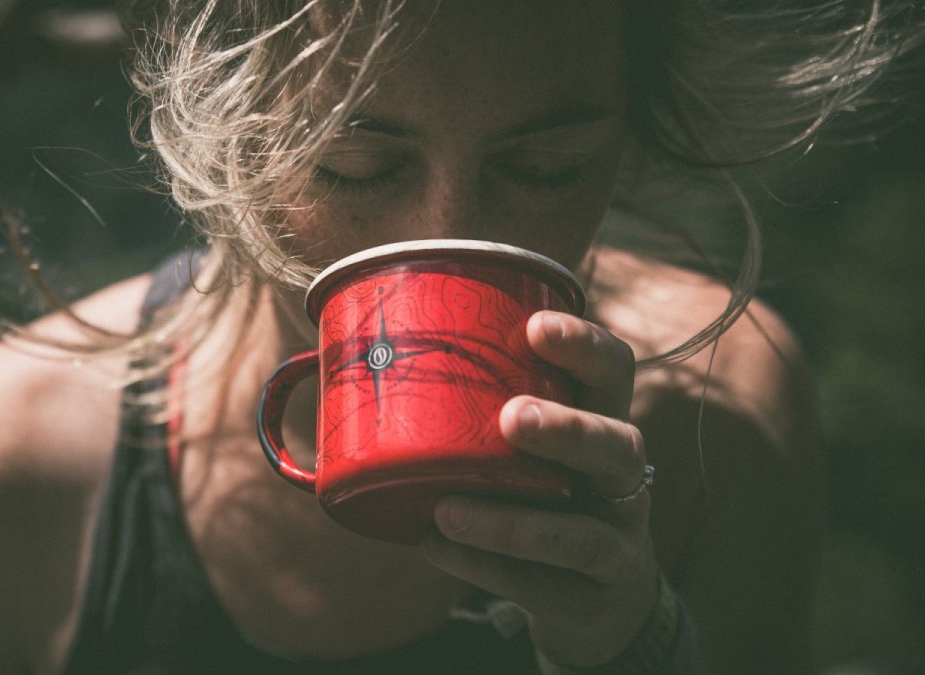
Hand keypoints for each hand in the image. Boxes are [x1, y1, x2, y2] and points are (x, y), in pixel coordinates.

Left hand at [421, 310, 660, 667]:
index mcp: (604, 422)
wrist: (597, 602)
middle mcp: (623, 477)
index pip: (614, 372)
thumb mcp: (529, 451)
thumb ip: (477, 416)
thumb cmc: (542, 498)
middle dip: (567, 429)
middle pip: (619, 444)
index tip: (535, 327)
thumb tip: (364, 363)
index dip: (584, 346)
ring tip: (447, 509)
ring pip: (584, 533)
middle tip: (511, 418)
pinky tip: (436, 548)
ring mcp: (620, 541)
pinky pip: (542, 583)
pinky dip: (485, 567)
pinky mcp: (596, 597)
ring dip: (513, 522)